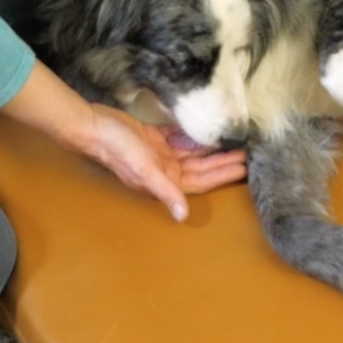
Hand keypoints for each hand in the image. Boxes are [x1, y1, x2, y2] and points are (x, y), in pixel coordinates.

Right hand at [81, 104, 247, 220]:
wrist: (94, 126)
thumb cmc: (119, 149)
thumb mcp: (145, 170)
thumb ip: (166, 192)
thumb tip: (183, 216)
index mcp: (165, 180)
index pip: (202, 180)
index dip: (223, 175)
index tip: (245, 169)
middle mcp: (165, 170)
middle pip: (201, 167)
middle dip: (223, 161)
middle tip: (249, 153)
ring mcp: (159, 154)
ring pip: (193, 153)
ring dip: (211, 149)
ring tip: (234, 141)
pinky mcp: (154, 138)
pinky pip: (180, 138)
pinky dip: (194, 136)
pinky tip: (208, 131)